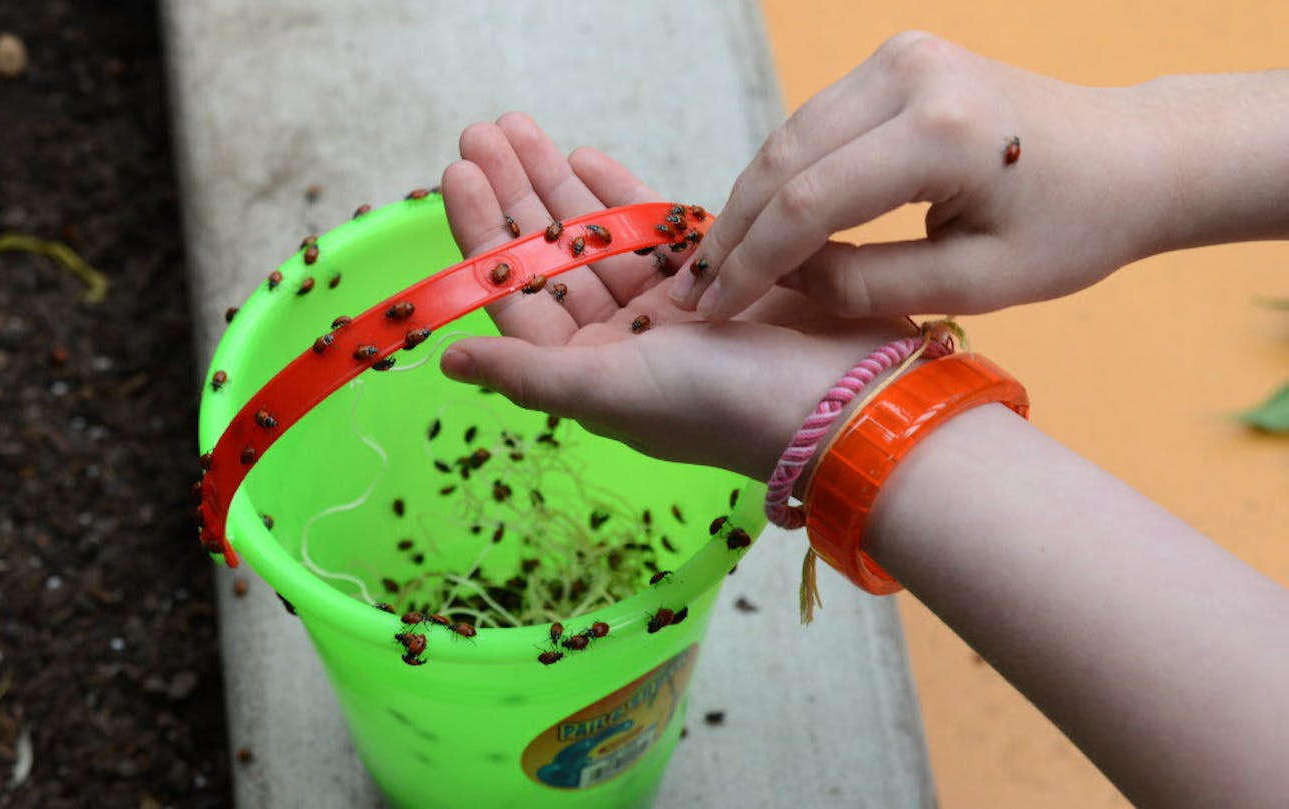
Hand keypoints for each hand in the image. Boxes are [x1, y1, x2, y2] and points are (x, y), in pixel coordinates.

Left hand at [438, 113, 913, 480]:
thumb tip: (448, 363)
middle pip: (550, 255)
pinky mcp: (716, 275)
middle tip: (482, 133)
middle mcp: (620, 340)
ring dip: (558, 182)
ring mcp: (668, 306)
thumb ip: (529, 373)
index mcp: (587, 372)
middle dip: (516, 193)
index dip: (483, 233)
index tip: (459, 174)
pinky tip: (586, 156)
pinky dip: (621, 195)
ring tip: (519, 128)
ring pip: (596, 234)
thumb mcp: (611, 391)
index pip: (517, 293)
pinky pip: (653, 228)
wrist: (841, 399)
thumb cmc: (721, 405)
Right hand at [669, 31, 1176, 319]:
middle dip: (733, 231)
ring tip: (717, 266)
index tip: (712, 312)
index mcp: (942, 133)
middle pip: (783, 158)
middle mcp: (912, 75)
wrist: (1128, 157)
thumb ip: (865, 284)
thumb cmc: (1067, 230)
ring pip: (787, 136)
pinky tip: (761, 225)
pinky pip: (814, 123)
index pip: (809, 201)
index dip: (751, 263)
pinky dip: (781, 175)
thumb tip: (781, 277)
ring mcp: (900, 56)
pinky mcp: (895, 58)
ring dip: (747, 203)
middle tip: (692, 294)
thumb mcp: (973, 286)